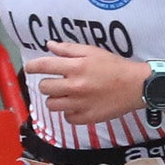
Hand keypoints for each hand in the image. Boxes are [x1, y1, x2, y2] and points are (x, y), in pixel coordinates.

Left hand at [27, 42, 143, 125]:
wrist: (136, 86)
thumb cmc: (114, 66)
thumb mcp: (92, 52)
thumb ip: (69, 49)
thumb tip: (50, 46)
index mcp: (76, 67)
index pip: (44, 66)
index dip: (32, 67)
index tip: (29, 68)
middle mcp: (75, 86)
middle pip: (45, 88)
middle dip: (47, 84)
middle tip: (56, 82)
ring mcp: (80, 104)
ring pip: (52, 105)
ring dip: (56, 99)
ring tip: (65, 95)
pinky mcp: (87, 118)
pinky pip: (67, 118)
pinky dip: (69, 112)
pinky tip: (77, 105)